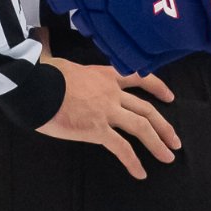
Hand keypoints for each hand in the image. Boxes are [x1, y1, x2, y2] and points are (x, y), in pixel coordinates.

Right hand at [36, 57, 179, 180]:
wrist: (36, 85)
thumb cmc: (42, 73)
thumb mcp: (56, 60)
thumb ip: (57, 55)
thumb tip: (41, 37)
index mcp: (105, 74)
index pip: (139, 77)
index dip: (157, 87)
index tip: (169, 97)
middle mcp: (112, 92)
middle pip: (146, 109)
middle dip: (164, 126)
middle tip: (175, 140)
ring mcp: (107, 111)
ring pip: (142, 128)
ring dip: (158, 144)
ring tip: (168, 157)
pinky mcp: (98, 129)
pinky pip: (122, 148)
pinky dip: (133, 162)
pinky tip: (141, 173)